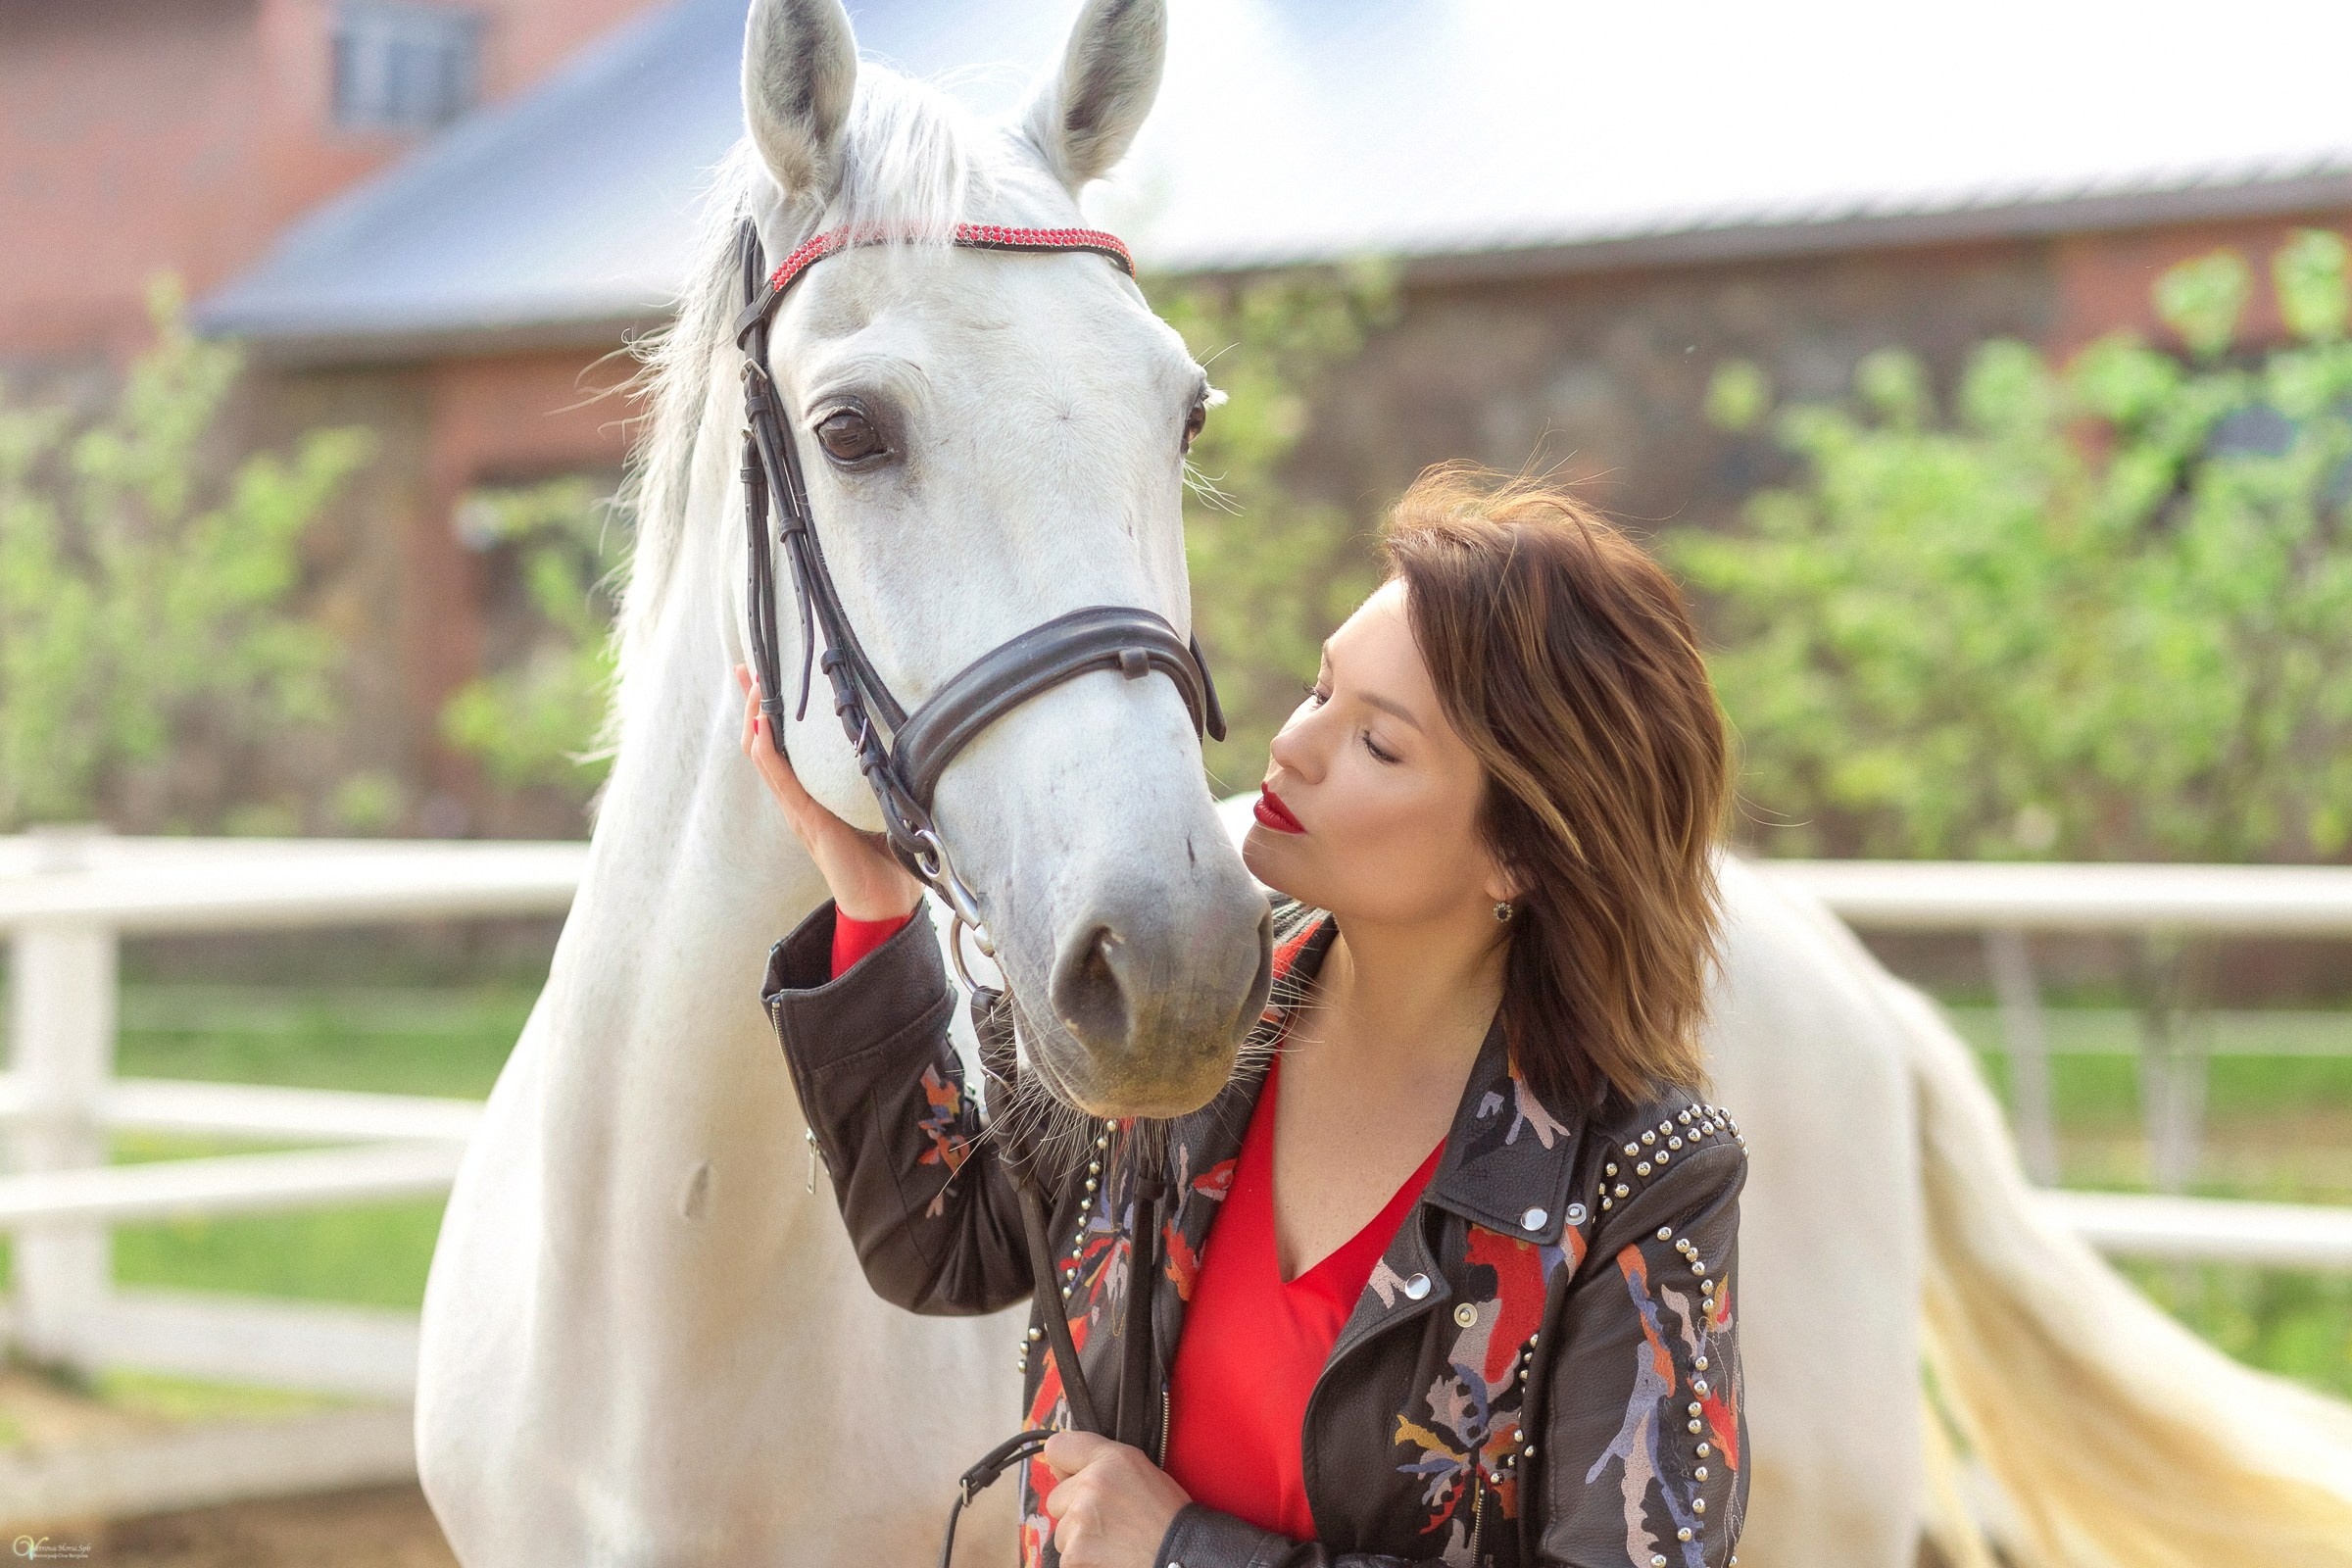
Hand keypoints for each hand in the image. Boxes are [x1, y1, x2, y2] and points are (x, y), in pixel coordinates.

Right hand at [734, 663, 921, 922]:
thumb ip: (887, 782)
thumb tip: (914, 746)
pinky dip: (768, 748)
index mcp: (817, 798)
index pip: (785, 748)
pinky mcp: (807, 820)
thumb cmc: (892, 865)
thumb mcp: (888, 810)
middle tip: (749, 666)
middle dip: (755, 704)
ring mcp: (799, 810)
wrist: (886, 908)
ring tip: (753, 681)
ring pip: (764, 754)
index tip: (768, 676)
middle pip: (764, 743)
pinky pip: (779, 777)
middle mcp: (801, 801)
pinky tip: (764, 721)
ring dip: (756, 716)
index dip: (771, 713)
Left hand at [1040, 1431, 1190, 1567]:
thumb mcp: (1141, 1471)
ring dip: (1078, 1538)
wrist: (1181, 1555)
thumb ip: (1101, 1464)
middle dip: (1074, 1510)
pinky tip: (1108, 1557)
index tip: (1071, 1477)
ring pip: (1061, 1531)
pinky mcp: (1074, 1554)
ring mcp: (1079, 1521)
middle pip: (1056, 1498)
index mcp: (1110, 1459)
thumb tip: (1059, 1471)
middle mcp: (1091, 1484)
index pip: (1057, 1448)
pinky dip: (1082, 1560)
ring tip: (1112, 1541)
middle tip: (1107, 1520)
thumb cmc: (1166, 1516)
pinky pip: (1066, 1556)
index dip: (1064, 1466)